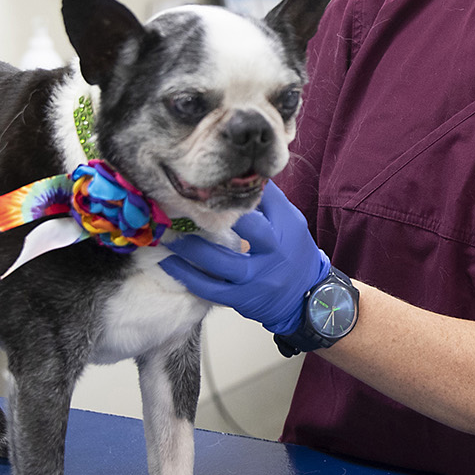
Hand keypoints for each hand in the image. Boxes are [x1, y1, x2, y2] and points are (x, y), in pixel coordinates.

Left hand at [160, 182, 329, 334]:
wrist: (305, 296)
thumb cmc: (294, 253)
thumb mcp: (291, 223)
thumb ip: (269, 202)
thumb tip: (243, 176)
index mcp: (286, 228)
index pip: (266, 201)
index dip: (240, 191)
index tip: (215, 183)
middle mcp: (273, 252)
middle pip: (247, 229)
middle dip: (216, 217)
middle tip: (186, 206)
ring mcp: (256, 278)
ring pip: (220, 261)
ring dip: (191, 248)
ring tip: (168, 235)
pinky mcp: (241, 298)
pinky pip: (210, 289)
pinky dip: (187, 276)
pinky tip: (169, 264)